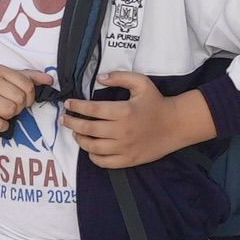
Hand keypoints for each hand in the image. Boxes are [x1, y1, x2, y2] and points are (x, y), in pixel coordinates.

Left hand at [67, 72, 216, 168]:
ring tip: (76, 132)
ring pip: (92, 147)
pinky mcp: (128, 160)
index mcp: (123, 111)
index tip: (68, 104)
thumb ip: (120, 77)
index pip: (92, 109)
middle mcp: (122, 131)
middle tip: (64, 119)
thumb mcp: (141, 83)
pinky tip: (90, 148)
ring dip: (80, 139)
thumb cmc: (156, 102)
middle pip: (88, 128)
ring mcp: (124, 148)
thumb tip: (100, 78)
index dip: (76, 106)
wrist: (175, 125)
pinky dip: (92, 156)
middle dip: (72, 123)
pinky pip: (104, 162)